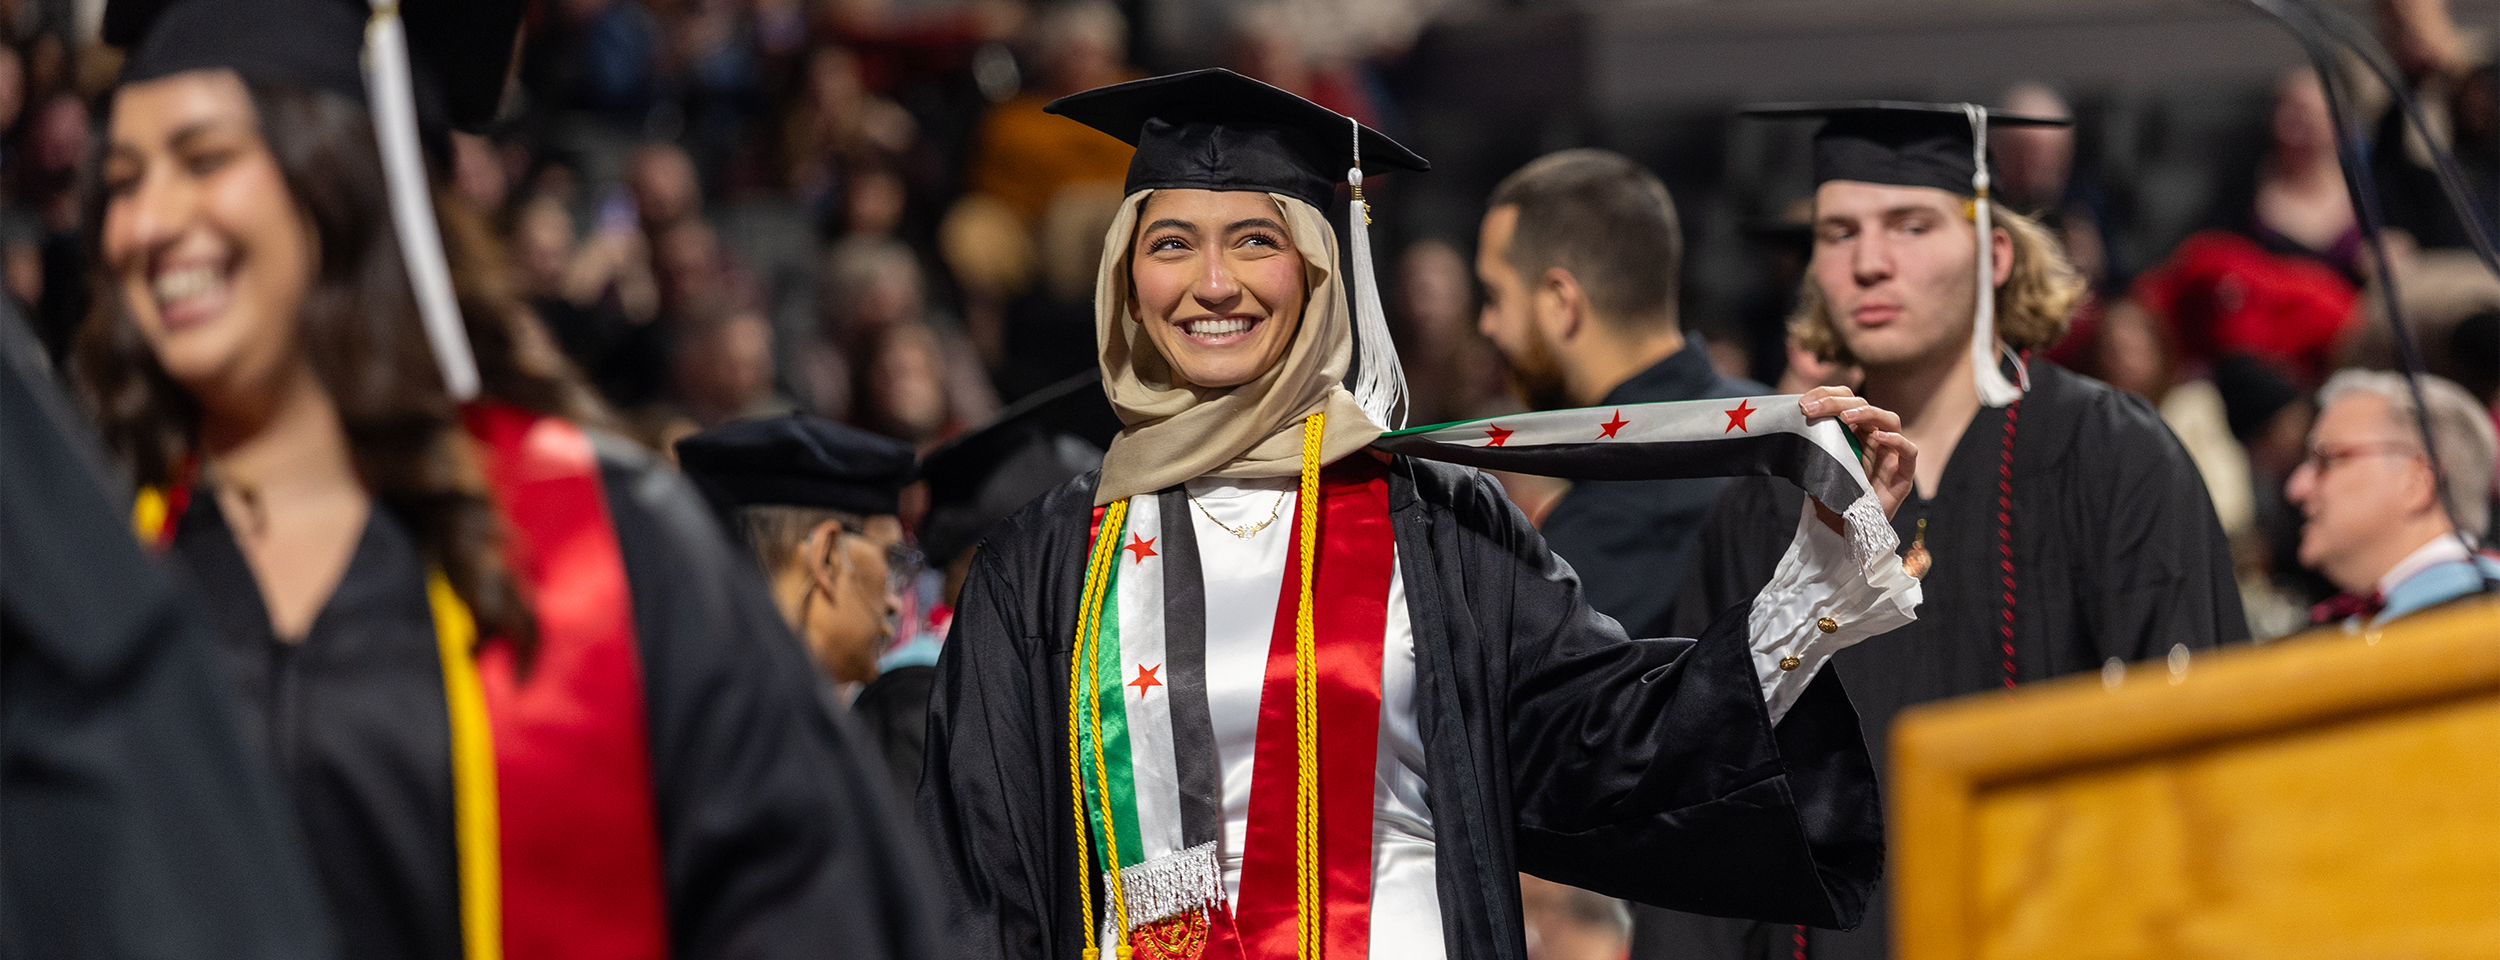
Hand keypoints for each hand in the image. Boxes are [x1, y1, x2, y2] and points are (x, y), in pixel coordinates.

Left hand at [1799, 387, 1917, 531]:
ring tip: (1845, 418)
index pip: (1846, 400)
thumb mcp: (1815, 463)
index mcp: (1853, 430)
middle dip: (1837, 403)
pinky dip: (1896, 441)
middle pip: (1864, 406)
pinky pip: (1909, 451)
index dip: (1827, 395)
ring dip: (1867, 414)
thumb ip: (1811, 442)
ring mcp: (1890, 454)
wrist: (1840, 529)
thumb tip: (1791, 419)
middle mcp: (1873, 437)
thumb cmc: (1830, 494)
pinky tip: (1879, 438)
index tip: (1803, 403)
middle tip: (1813, 408)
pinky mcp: (1903, 475)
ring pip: (1890, 420)